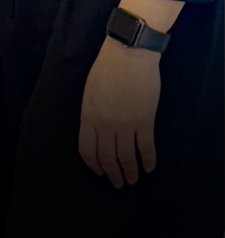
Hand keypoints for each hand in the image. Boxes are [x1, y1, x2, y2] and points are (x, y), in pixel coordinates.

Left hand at [78, 38, 160, 187]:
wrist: (128, 54)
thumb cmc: (106, 68)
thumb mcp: (89, 91)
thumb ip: (91, 112)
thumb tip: (95, 130)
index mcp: (88, 115)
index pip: (87, 149)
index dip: (93, 164)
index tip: (99, 172)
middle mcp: (104, 124)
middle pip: (107, 158)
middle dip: (112, 174)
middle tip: (118, 184)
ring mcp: (125, 124)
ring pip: (126, 157)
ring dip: (130, 172)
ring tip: (133, 180)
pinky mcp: (144, 121)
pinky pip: (146, 148)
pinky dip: (148, 161)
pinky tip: (150, 168)